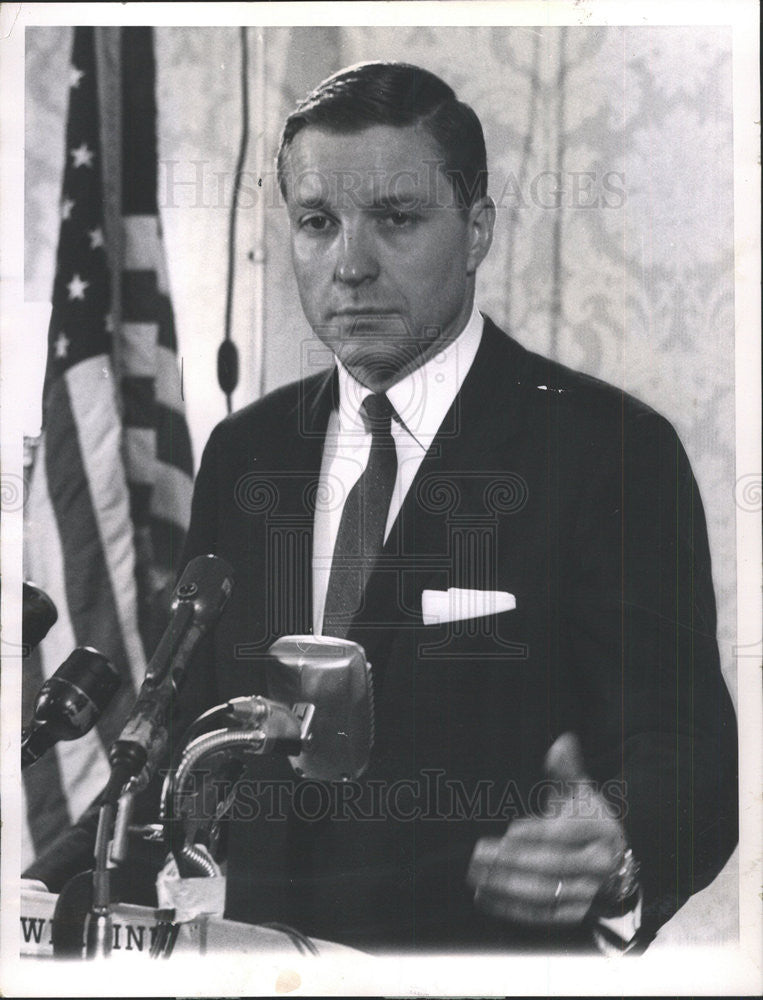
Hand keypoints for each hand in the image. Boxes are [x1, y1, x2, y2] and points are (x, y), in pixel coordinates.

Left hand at [466, 732, 626, 926]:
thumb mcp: (580, 791)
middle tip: (479, 853)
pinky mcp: (573, 913)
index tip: (509, 831)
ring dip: (506, 886)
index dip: (537, 834)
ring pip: (545, 894)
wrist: (612, 859)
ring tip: (476, 875)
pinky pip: (541, 916)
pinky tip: (484, 896)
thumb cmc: (586, 818)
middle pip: (553, 866)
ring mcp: (588, 893)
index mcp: (601, 832)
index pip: (566, 835)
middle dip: (513, 861)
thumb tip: (562, 742)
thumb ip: (567, 769)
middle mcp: (599, 866)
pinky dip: (511, 909)